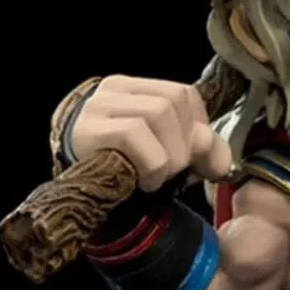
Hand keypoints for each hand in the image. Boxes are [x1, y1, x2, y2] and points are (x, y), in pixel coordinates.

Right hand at [71, 75, 232, 192]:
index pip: (183, 92)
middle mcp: (114, 90)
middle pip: (173, 101)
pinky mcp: (87, 130)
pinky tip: (145, 182)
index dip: (197, 127)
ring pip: (157, 113)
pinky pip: (133, 133)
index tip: (190, 156)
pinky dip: (151, 164)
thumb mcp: (172, 158)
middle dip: (184, 145)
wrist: (76, 199)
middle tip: (171, 172)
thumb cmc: (127, 174)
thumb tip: (213, 148)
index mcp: (136, 90)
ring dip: (169, 157)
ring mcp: (98, 107)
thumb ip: (202, 151)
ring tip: (157, 178)